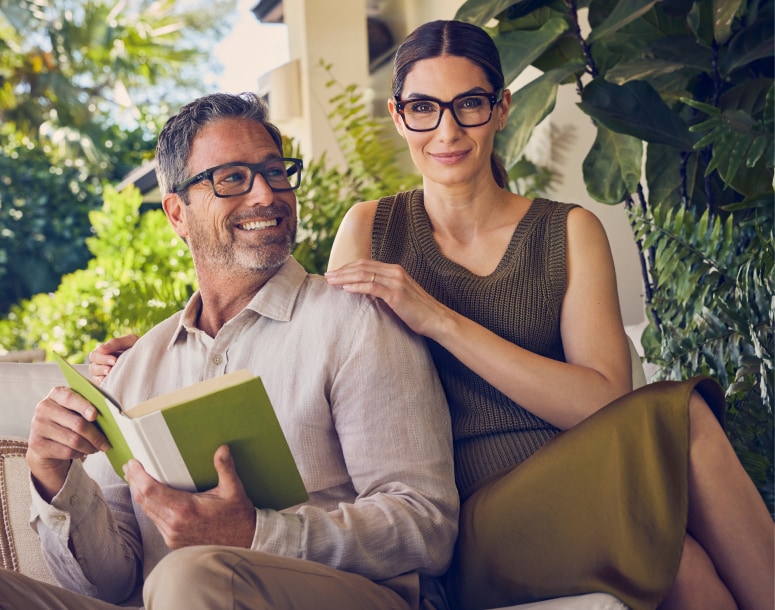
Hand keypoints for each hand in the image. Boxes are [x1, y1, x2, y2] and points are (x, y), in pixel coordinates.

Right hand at [27, 386, 110, 500]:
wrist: (46, 440)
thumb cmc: (68, 420)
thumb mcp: (76, 409)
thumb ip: (89, 405)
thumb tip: (111, 414)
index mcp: (56, 394)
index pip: (70, 397)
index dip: (84, 406)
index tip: (95, 415)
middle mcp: (43, 408)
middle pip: (77, 423)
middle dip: (96, 436)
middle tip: (107, 443)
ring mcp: (38, 426)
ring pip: (73, 440)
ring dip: (90, 446)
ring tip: (97, 448)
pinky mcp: (36, 444)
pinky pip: (66, 451)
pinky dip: (79, 453)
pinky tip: (84, 452)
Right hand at [88, 334, 138, 384]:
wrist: (150, 359)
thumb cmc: (138, 348)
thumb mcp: (130, 341)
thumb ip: (116, 343)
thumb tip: (100, 348)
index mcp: (104, 353)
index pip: (94, 356)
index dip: (102, 358)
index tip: (114, 360)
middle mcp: (101, 364)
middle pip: (92, 366)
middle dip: (102, 366)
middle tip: (114, 365)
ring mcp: (104, 374)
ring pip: (94, 376)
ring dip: (101, 374)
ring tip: (111, 372)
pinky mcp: (108, 383)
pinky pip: (101, 385)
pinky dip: (104, 383)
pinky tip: (110, 381)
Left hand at [124, 445, 255, 548]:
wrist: (243, 541)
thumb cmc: (238, 515)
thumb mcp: (234, 490)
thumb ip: (225, 468)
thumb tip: (222, 449)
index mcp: (186, 509)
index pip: (151, 491)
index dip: (138, 476)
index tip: (133, 463)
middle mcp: (174, 524)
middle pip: (143, 500)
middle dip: (134, 481)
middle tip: (129, 467)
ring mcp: (172, 534)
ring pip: (147, 511)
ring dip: (139, 494)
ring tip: (135, 478)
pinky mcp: (173, 541)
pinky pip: (155, 520)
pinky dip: (149, 506)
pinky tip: (149, 497)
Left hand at [325, 260, 452, 339]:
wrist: (437, 320)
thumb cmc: (419, 312)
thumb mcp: (400, 296)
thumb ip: (386, 290)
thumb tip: (367, 292)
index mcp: (395, 270)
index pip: (366, 264)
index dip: (348, 267)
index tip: (334, 272)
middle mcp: (395, 272)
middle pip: (362, 267)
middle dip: (342, 270)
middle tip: (327, 275)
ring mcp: (396, 282)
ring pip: (364, 275)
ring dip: (345, 277)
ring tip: (331, 281)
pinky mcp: (396, 295)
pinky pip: (372, 287)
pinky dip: (357, 286)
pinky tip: (345, 289)